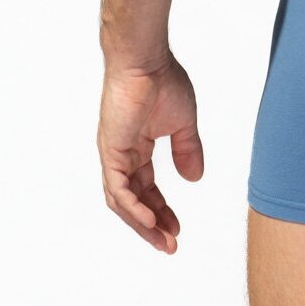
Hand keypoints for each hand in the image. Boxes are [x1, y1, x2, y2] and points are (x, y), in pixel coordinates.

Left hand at [97, 52, 203, 252]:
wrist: (146, 60)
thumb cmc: (163, 81)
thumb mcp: (182, 123)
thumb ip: (187, 149)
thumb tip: (194, 178)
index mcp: (137, 147)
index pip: (146, 188)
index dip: (161, 210)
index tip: (177, 228)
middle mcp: (121, 155)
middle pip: (134, 201)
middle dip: (152, 225)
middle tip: (170, 244)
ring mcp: (113, 154)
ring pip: (123, 201)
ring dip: (142, 223)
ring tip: (163, 240)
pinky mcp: (110, 151)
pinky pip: (118, 189)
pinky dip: (133, 207)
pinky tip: (150, 220)